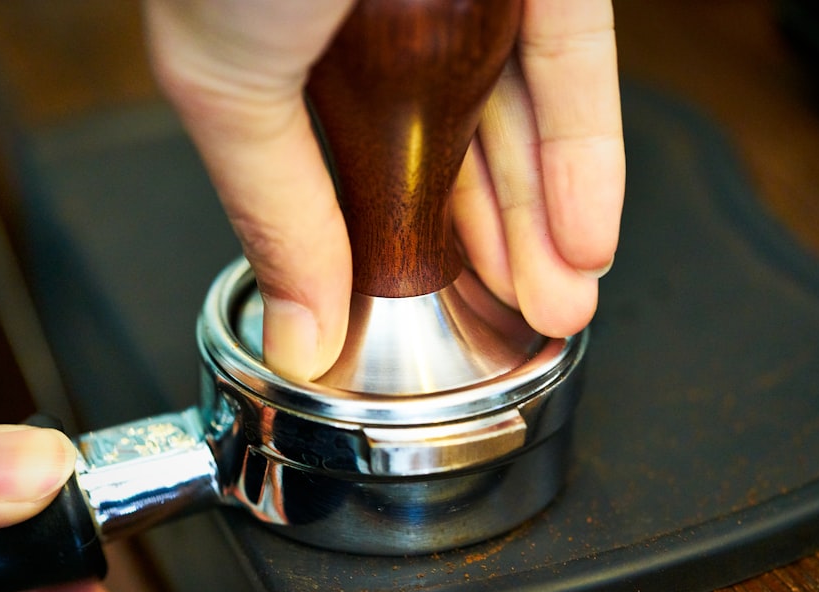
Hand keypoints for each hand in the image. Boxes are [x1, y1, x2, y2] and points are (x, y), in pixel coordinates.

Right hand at [144, 0, 623, 381]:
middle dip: (492, 253)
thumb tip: (299, 334)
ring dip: (546, 221)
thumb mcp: (231, 85)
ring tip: (562, 306)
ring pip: (520, 116)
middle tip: (519, 326)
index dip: (400, 253)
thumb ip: (277, 213)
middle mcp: (383, 17)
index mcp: (296, 46)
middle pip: (454, 155)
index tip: (428, 318)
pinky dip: (585, 151)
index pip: (360, 169)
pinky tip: (586, 235)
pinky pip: (571, 58)